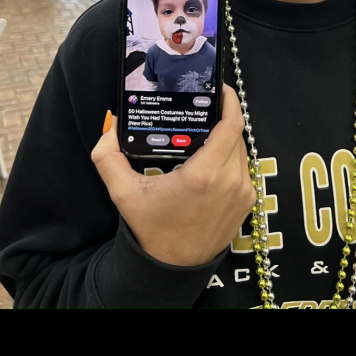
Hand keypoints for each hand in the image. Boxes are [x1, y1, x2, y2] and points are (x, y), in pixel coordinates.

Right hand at [91, 85, 255, 266]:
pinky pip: (243, 169)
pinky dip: (230, 159)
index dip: (231, 101)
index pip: (232, 125)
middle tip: (203, 108)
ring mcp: (242, 193)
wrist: (173, 267)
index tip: (221, 88)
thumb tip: (110, 124)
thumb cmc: (150, 229)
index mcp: (204, 175)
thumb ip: (108, 157)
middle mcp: (229, 182)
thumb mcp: (123, 193)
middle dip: (222, 118)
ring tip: (205, 132)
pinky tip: (211, 159)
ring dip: (227, 139)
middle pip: (236, 134)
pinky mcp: (247, 202)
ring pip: (241, 151)